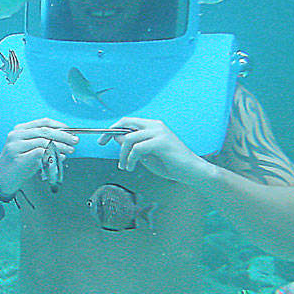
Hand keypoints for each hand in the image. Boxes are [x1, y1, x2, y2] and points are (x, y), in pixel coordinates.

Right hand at [0, 118, 77, 195]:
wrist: (2, 179)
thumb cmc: (17, 164)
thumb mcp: (29, 148)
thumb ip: (43, 142)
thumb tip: (64, 140)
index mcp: (19, 129)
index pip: (42, 122)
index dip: (59, 125)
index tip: (70, 130)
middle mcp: (16, 135)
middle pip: (45, 131)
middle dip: (63, 136)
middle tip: (74, 141)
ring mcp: (16, 146)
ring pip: (44, 142)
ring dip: (60, 146)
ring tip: (69, 150)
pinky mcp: (18, 158)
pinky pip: (40, 153)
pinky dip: (53, 154)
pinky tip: (60, 157)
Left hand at [98, 117, 215, 185]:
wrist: (192, 171)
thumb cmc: (171, 164)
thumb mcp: (146, 154)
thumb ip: (133, 145)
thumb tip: (116, 138)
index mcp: (153, 126)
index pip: (128, 122)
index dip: (112, 129)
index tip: (102, 139)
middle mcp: (155, 125)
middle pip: (125, 123)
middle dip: (110, 133)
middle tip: (101, 143)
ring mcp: (159, 132)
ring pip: (129, 139)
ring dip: (122, 154)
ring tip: (125, 166)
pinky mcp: (161, 142)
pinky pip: (137, 149)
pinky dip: (131, 159)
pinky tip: (132, 167)